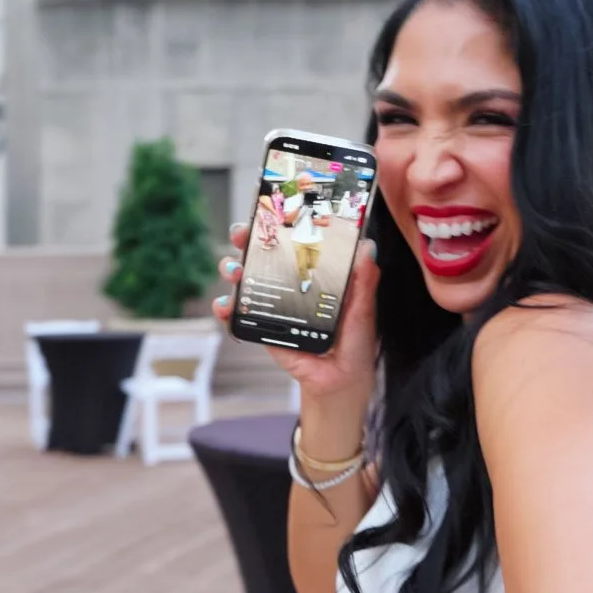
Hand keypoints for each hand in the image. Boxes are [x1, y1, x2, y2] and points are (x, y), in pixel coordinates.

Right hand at [211, 221, 379, 403]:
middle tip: (242, 236)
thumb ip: (364, 280)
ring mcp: (271, 306)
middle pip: (260, 253)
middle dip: (245, 239)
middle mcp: (288, 284)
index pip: (290, 239)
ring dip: (231, 269)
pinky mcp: (261, 329)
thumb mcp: (363, 308)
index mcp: (312, 272)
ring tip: (235, 273)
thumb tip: (368, 247)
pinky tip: (225, 307)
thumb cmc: (354, 342)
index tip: (267, 211)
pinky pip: (238, 316)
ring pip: (242, 279)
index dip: (276, 223)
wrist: (341, 381)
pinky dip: (225, 309)